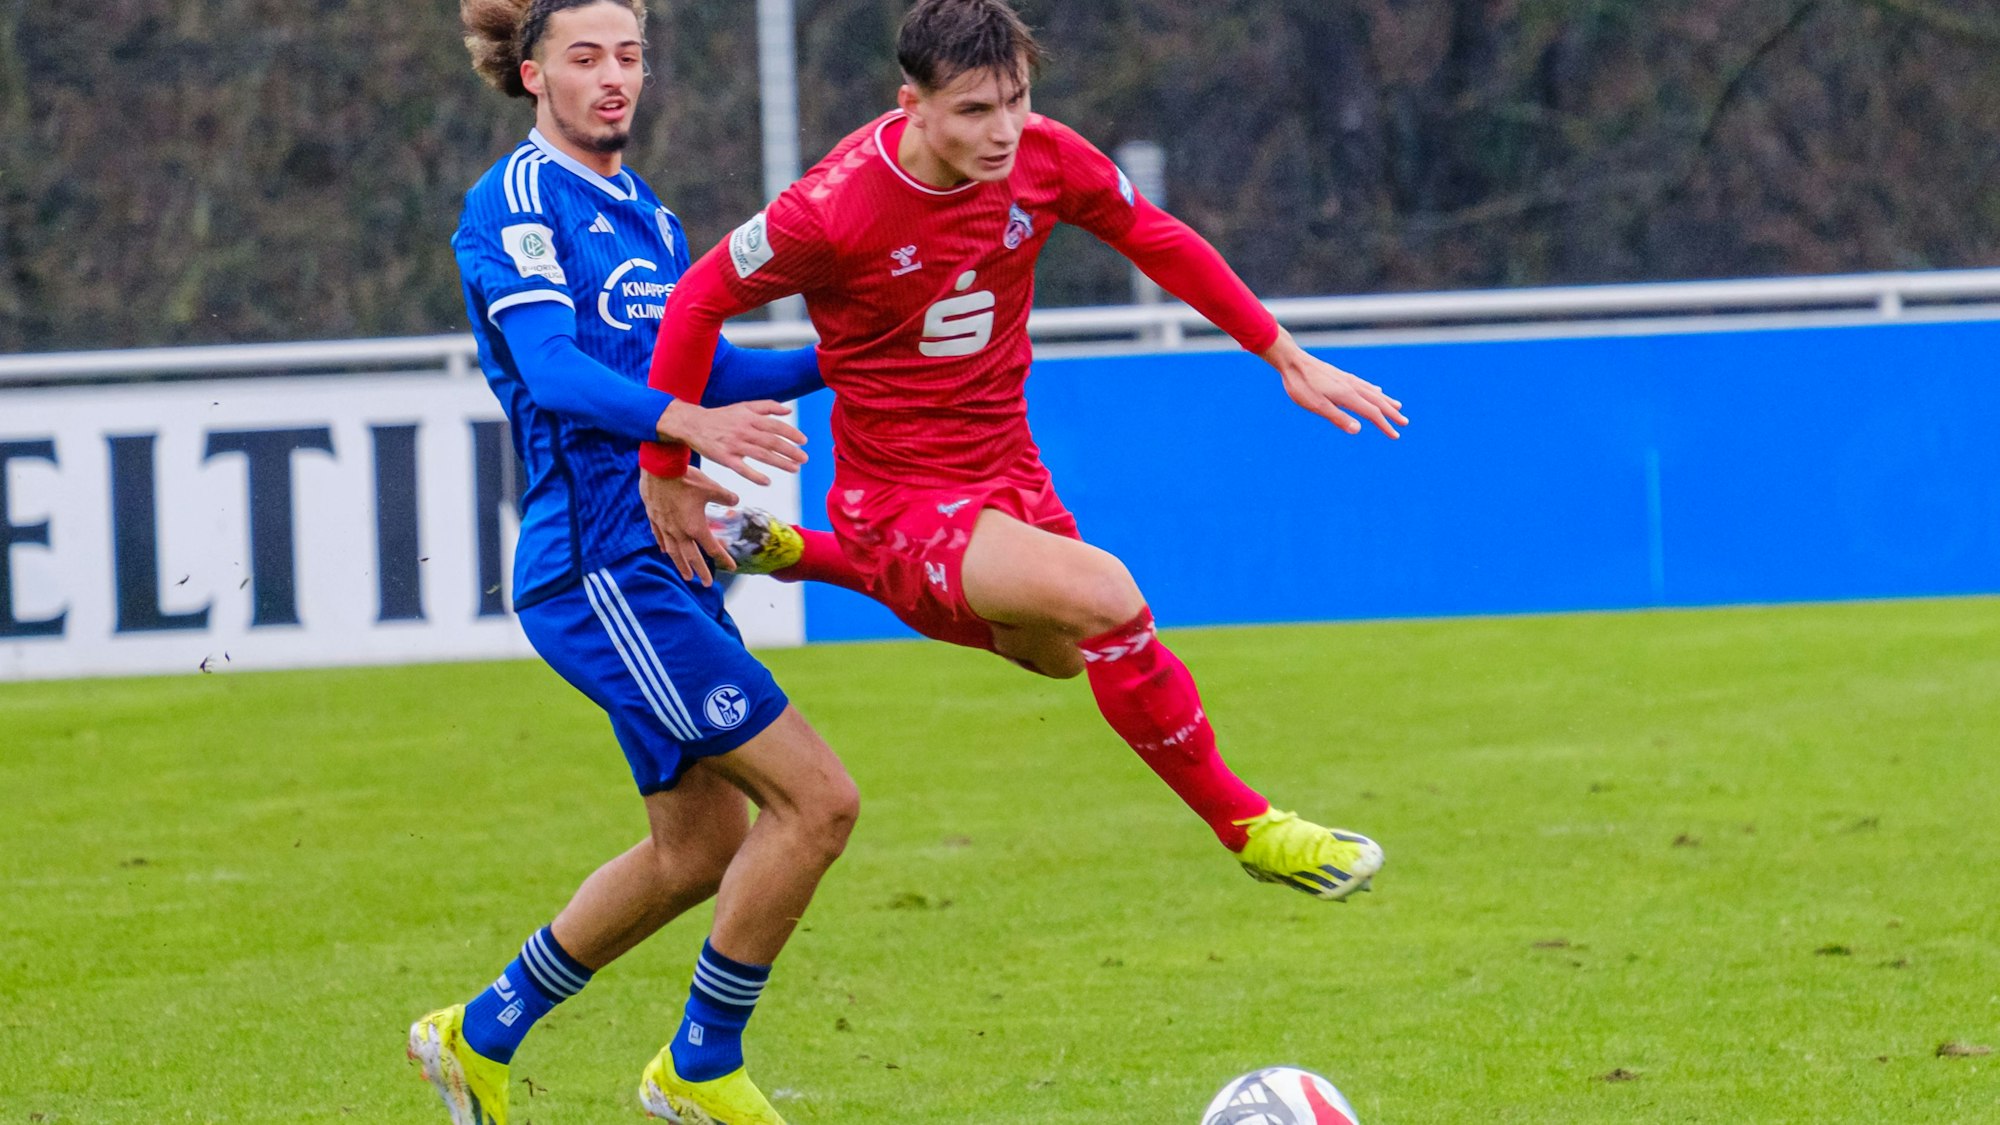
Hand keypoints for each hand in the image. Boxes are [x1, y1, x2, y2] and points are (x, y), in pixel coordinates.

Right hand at [640, 467, 739, 586]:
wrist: (659, 468)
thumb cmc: (687, 478)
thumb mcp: (712, 487)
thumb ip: (726, 497)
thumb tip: (736, 500)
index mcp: (696, 527)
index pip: (712, 548)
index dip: (724, 558)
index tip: (732, 567)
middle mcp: (680, 531)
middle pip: (691, 557)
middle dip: (700, 571)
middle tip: (706, 584)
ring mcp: (665, 526)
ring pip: (673, 551)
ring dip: (681, 565)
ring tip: (686, 576)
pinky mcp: (654, 518)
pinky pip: (659, 537)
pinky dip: (664, 546)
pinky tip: (664, 551)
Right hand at [655, 399, 806, 485]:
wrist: (693, 424)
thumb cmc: (722, 416)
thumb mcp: (743, 406)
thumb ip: (767, 406)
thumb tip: (788, 410)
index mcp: (749, 417)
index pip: (775, 426)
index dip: (791, 433)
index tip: (804, 441)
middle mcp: (743, 430)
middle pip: (771, 441)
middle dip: (790, 450)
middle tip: (804, 458)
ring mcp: (734, 445)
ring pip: (761, 455)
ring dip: (780, 463)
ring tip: (795, 469)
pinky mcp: (724, 458)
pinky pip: (742, 469)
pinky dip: (755, 476)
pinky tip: (767, 482)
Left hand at [1261, 329, 1407, 438]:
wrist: (1292, 360)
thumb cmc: (1301, 385)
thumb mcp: (1317, 406)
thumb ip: (1338, 418)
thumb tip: (1359, 430)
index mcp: (1348, 396)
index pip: (1372, 413)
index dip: (1384, 425)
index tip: (1395, 435)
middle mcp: (1351, 386)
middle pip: (1377, 402)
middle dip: (1391, 413)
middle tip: (1404, 422)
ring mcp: (1347, 379)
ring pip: (1372, 392)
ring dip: (1386, 401)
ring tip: (1397, 406)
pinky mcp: (1341, 376)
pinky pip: (1364, 385)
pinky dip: (1374, 391)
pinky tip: (1376, 390)